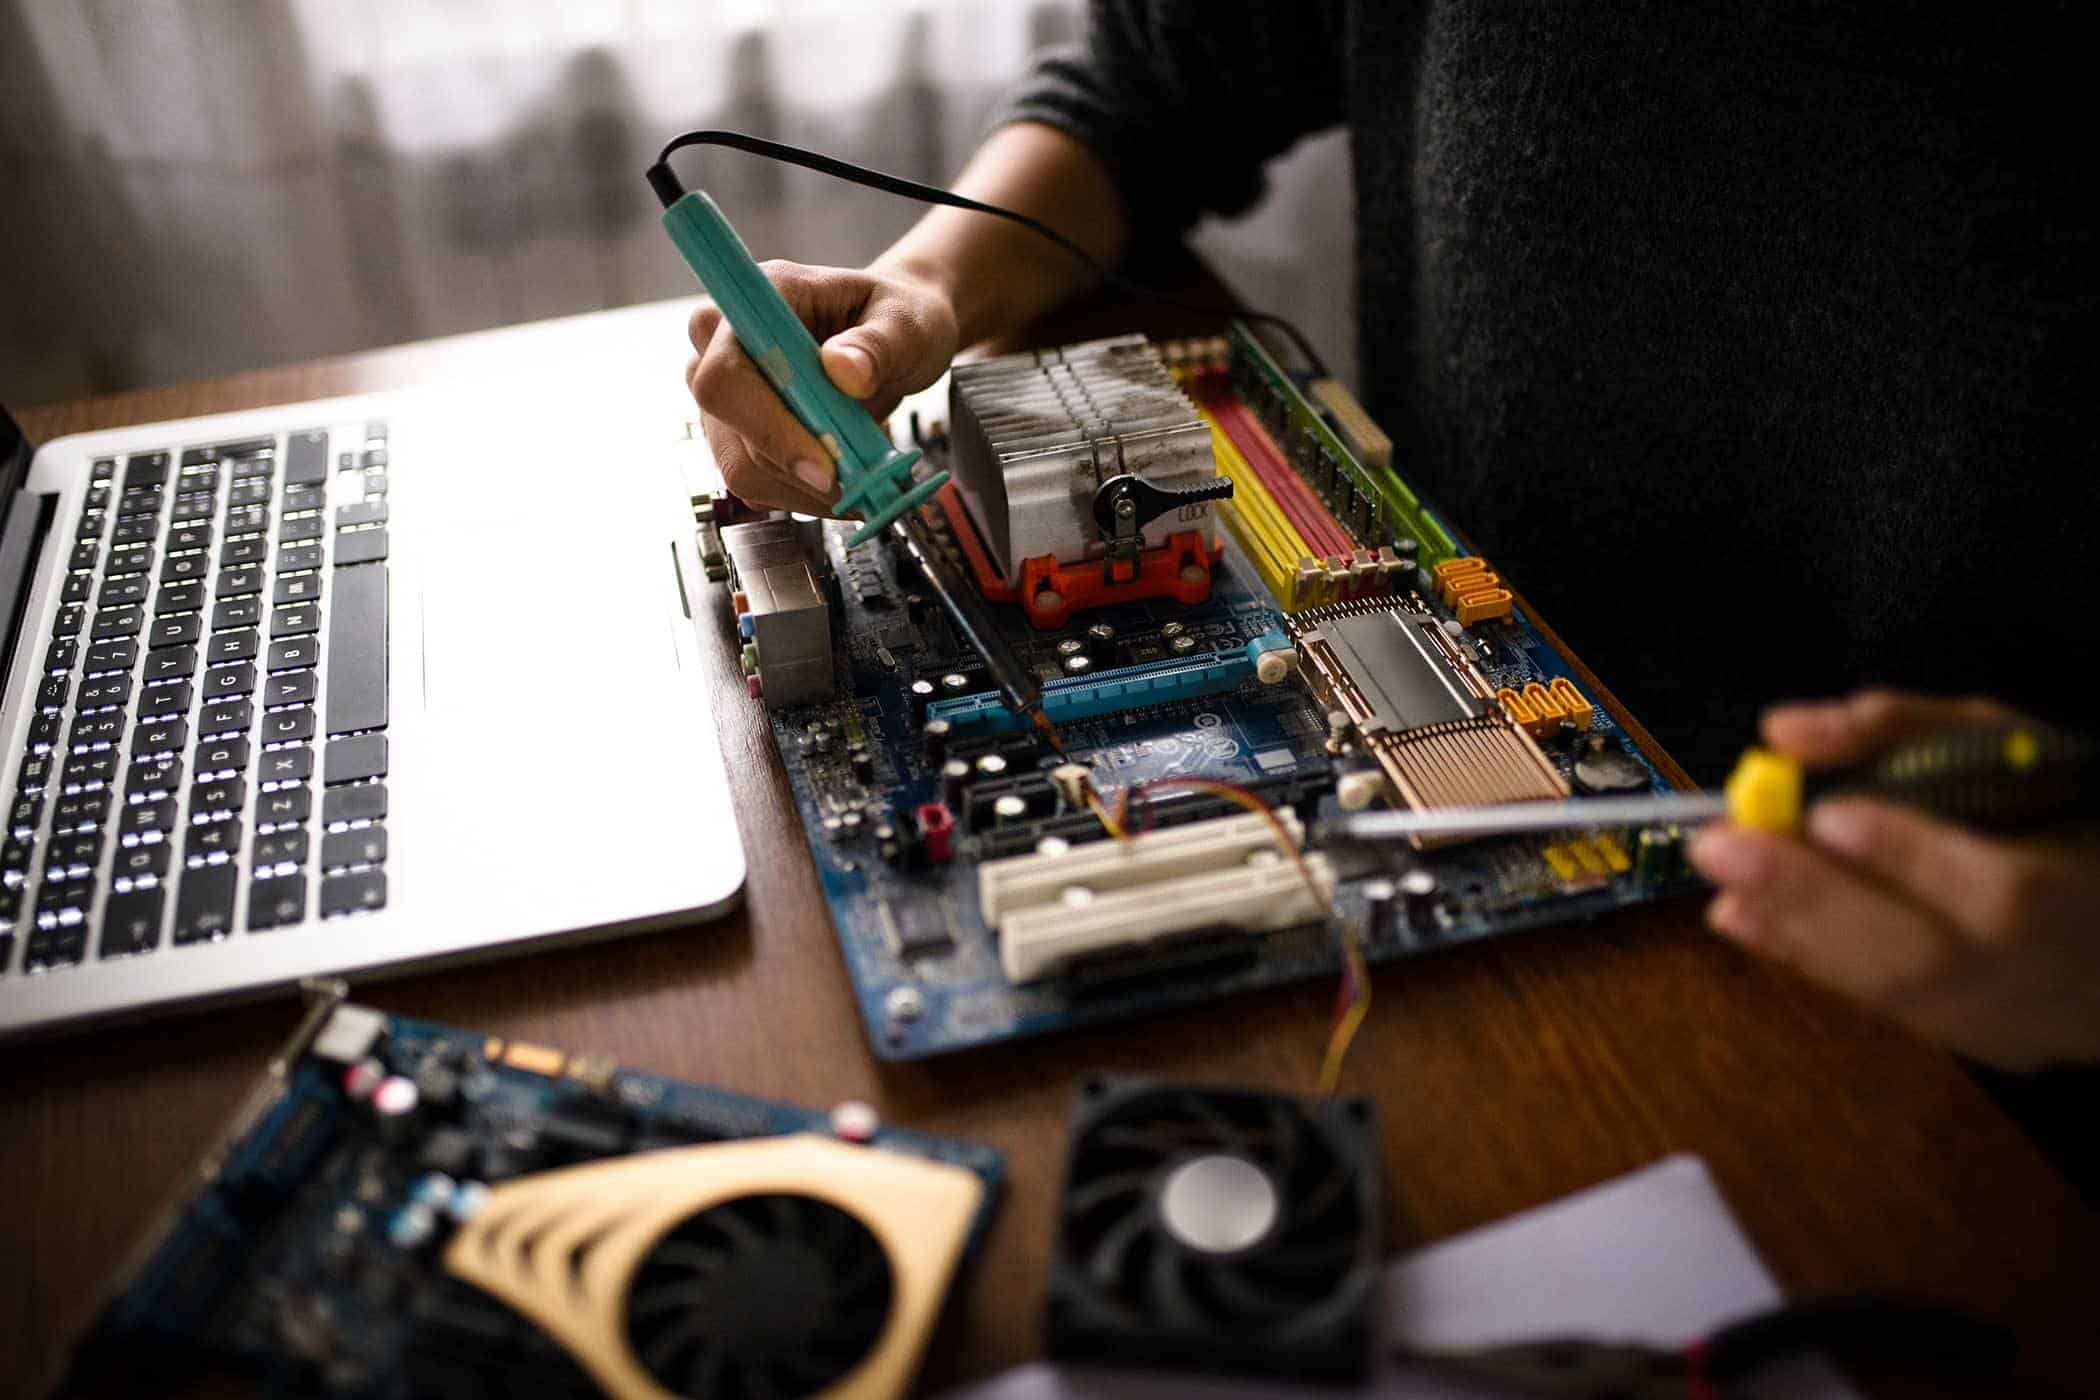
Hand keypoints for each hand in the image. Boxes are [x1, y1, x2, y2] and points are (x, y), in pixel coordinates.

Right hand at [685, 260, 957, 514]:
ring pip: (741, 464)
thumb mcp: (909, 324)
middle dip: (794, 465)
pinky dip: (804, 495)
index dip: (766, 424)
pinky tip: (844, 482)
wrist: (897, 338)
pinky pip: (756, 481)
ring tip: (862, 481)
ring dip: (804, 489)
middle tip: (859, 482)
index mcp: (761, 299)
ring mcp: (728, 391)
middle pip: (727, 424)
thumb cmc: (898, 319)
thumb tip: (843, 370)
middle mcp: (725, 342)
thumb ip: (879, 345)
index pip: (726, 371)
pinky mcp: (737, 430)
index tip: (823, 464)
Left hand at [1687, 690, 2099, 1069]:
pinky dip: (1807, 959)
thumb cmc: (2062, 816)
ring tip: (1719, 886)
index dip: (1908, 855)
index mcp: (2080, 885)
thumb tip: (1784, 732)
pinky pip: (1887, 1010)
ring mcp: (2017, 1018)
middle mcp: (2049, 968)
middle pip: (1926, 955)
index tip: (1825, 814)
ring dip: (1792, 934)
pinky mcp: (1984, 1044)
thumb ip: (1899, 732)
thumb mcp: (2007, 748)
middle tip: (1720, 848)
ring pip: (1896, 995)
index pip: (1999, 892)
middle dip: (1811, 896)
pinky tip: (1746, 921)